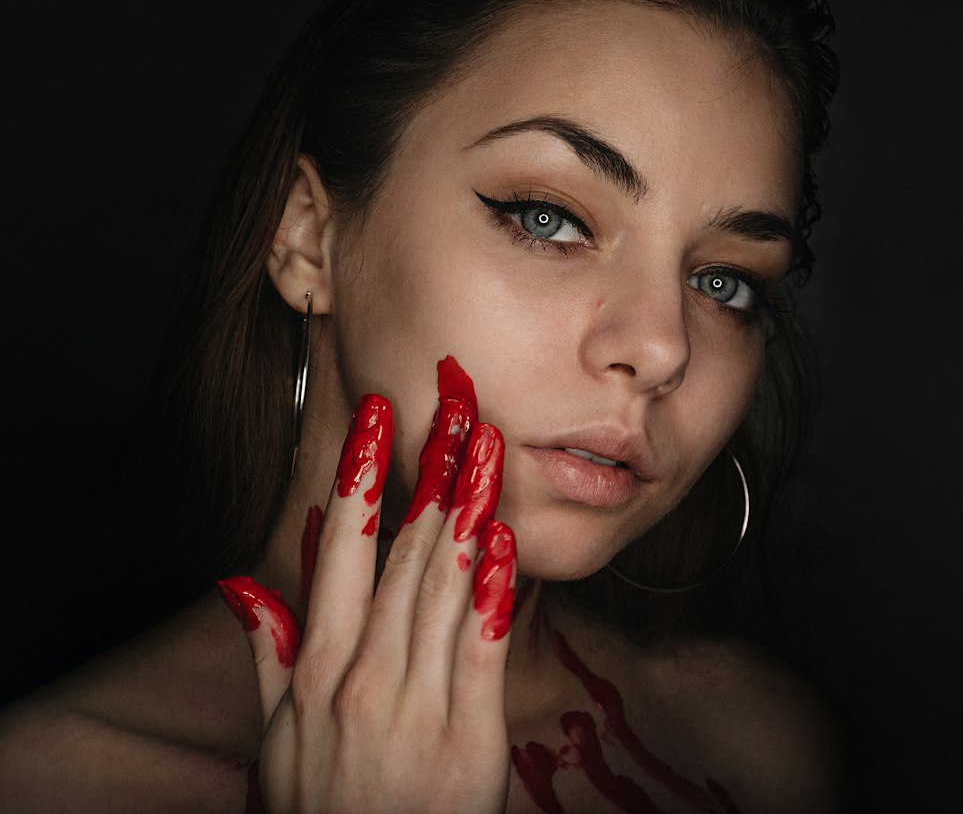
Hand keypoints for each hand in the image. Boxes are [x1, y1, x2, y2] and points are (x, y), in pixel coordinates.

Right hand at [219, 390, 516, 813]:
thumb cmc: (322, 811)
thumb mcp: (276, 738)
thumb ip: (268, 654)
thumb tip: (244, 585)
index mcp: (318, 670)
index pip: (342, 548)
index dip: (362, 475)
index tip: (380, 417)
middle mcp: (363, 676)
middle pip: (403, 550)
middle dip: (432, 470)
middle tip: (453, 405)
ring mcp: (416, 706)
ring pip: (443, 584)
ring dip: (468, 505)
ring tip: (485, 443)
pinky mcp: (467, 740)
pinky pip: (480, 649)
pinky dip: (491, 588)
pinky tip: (502, 537)